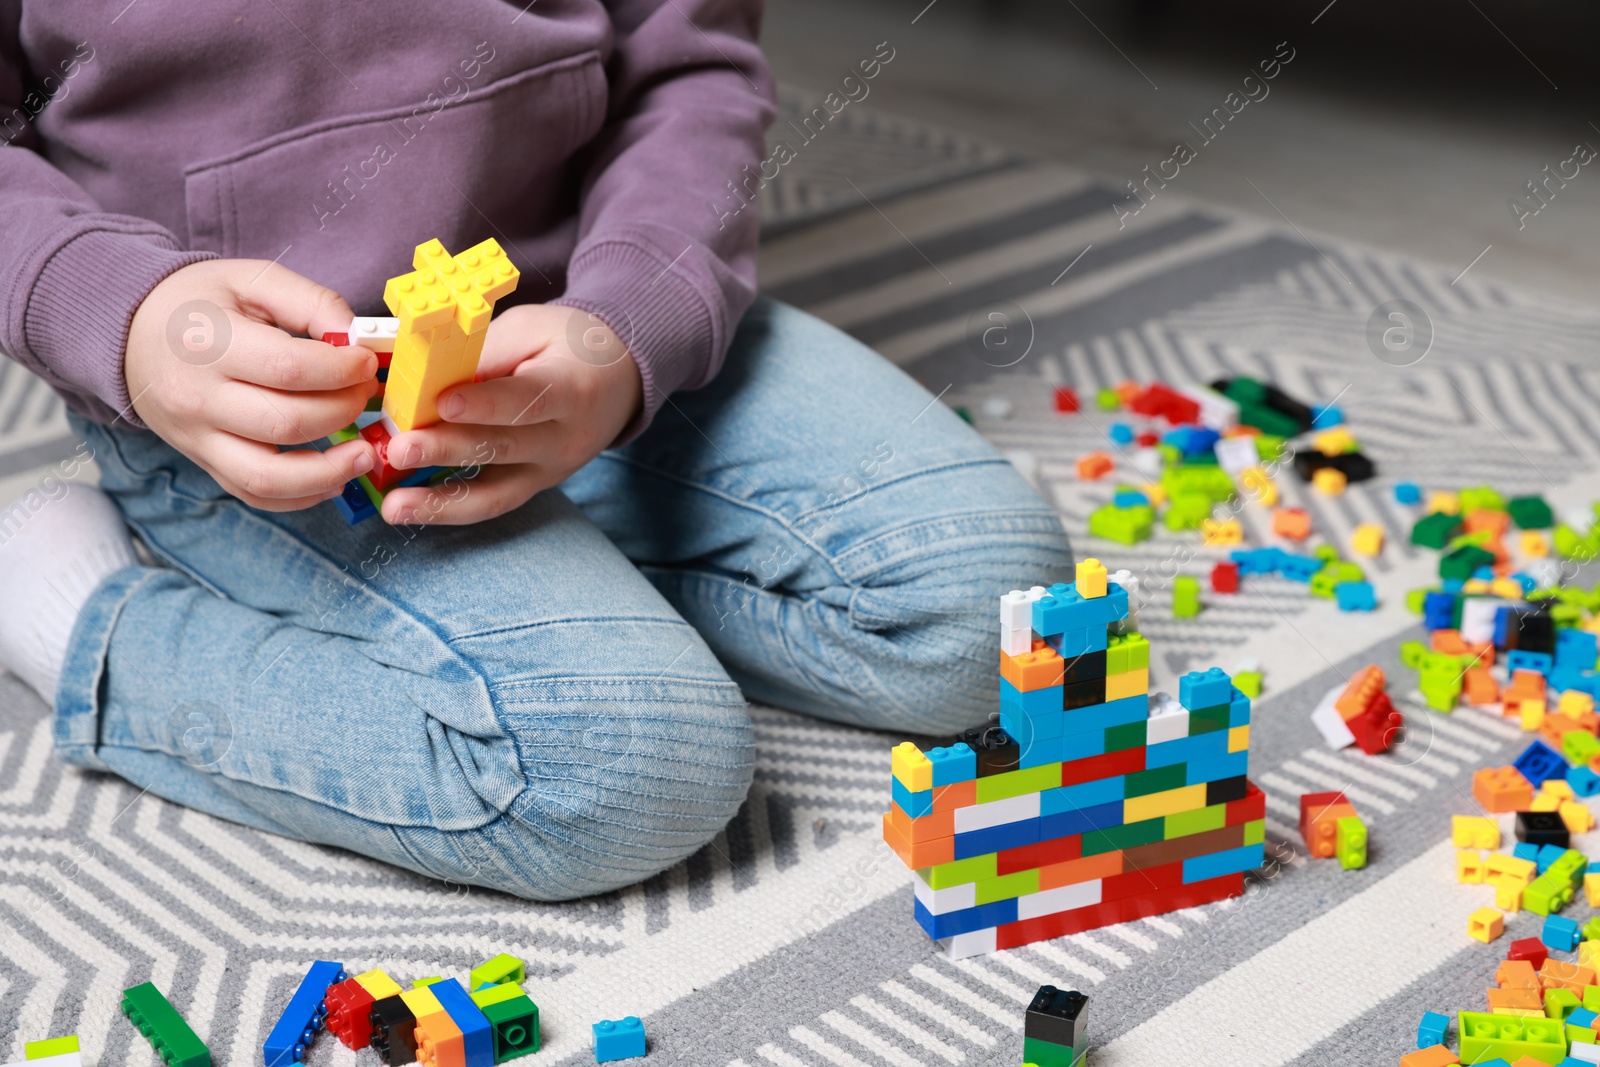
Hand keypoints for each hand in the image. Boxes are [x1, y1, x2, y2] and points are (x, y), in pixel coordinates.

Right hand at [125, 260, 378, 509]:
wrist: (131, 333)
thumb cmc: (199, 303)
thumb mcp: (251, 279)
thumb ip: (311, 302)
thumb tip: (359, 339)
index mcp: (209, 342)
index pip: (289, 368)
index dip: (342, 370)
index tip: (367, 363)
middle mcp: (198, 397)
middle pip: (286, 423)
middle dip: (343, 411)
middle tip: (364, 393)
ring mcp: (197, 437)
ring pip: (269, 477)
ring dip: (329, 472)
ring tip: (363, 454)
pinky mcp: (203, 461)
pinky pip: (254, 494)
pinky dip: (300, 496)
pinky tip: (333, 476)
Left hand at [380, 303, 643, 524]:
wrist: (616, 380)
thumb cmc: (567, 344)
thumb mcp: (532, 329)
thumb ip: (487, 353)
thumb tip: (426, 374)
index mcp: (571, 388)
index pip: (528, 399)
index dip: (486, 402)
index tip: (443, 402)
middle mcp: (565, 438)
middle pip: (504, 447)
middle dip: (447, 450)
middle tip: (399, 448)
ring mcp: (550, 470)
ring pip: (496, 493)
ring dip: (441, 501)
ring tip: (393, 505)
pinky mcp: (533, 486)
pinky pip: (490, 503)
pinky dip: (446, 509)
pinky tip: (407, 509)